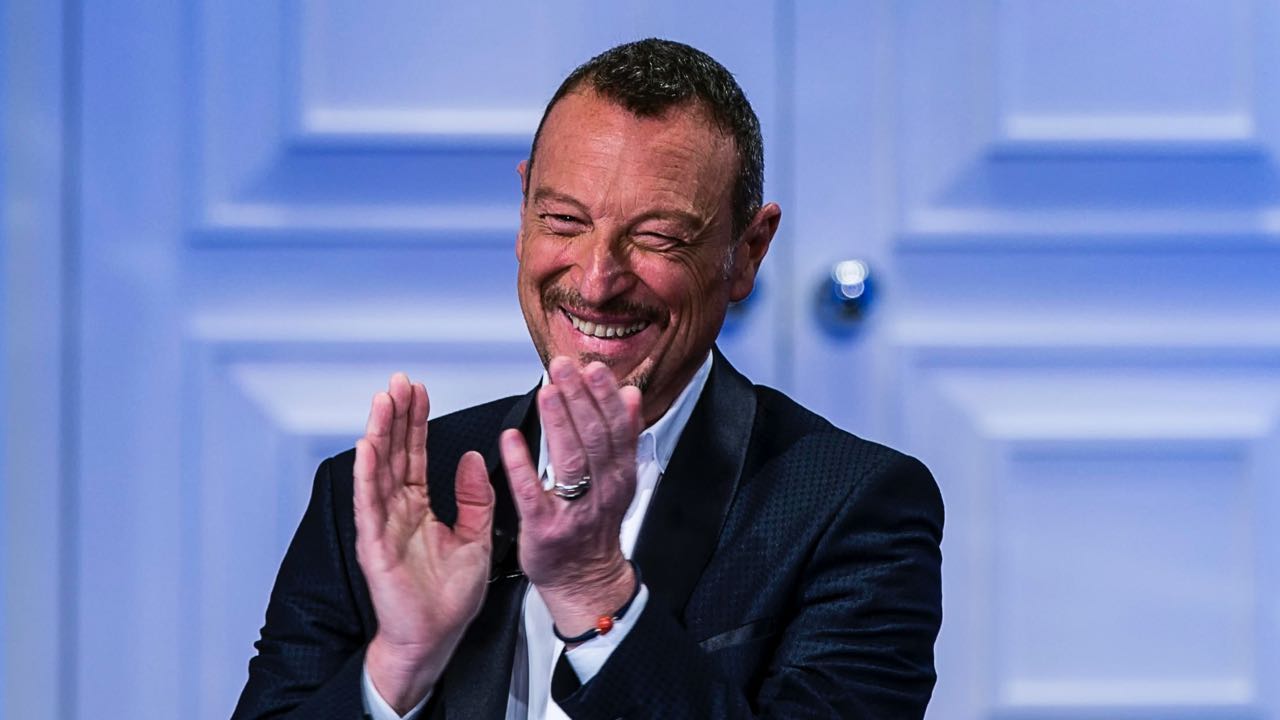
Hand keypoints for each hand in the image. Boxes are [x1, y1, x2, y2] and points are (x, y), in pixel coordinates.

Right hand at [355, 373, 493, 712]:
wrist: (435, 638)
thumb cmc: (449, 597)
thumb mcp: (476, 537)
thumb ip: (474, 497)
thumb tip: (472, 458)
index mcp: (418, 508)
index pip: (414, 454)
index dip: (417, 422)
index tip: (419, 390)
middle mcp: (396, 511)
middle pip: (393, 453)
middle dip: (396, 416)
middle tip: (399, 382)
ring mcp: (382, 526)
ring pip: (378, 470)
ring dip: (379, 433)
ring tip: (383, 400)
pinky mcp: (375, 545)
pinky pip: (369, 504)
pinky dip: (367, 474)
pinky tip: (367, 447)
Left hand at [500, 357, 642, 637]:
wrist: (584, 581)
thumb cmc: (594, 527)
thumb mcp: (619, 479)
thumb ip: (624, 436)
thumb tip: (630, 395)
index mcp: (619, 476)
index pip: (617, 428)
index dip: (606, 396)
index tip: (593, 368)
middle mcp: (602, 492)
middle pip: (596, 439)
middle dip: (581, 399)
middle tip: (565, 367)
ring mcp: (574, 511)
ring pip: (571, 461)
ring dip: (560, 422)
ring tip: (548, 391)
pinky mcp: (545, 528)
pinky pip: (532, 493)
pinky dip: (522, 464)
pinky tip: (511, 439)